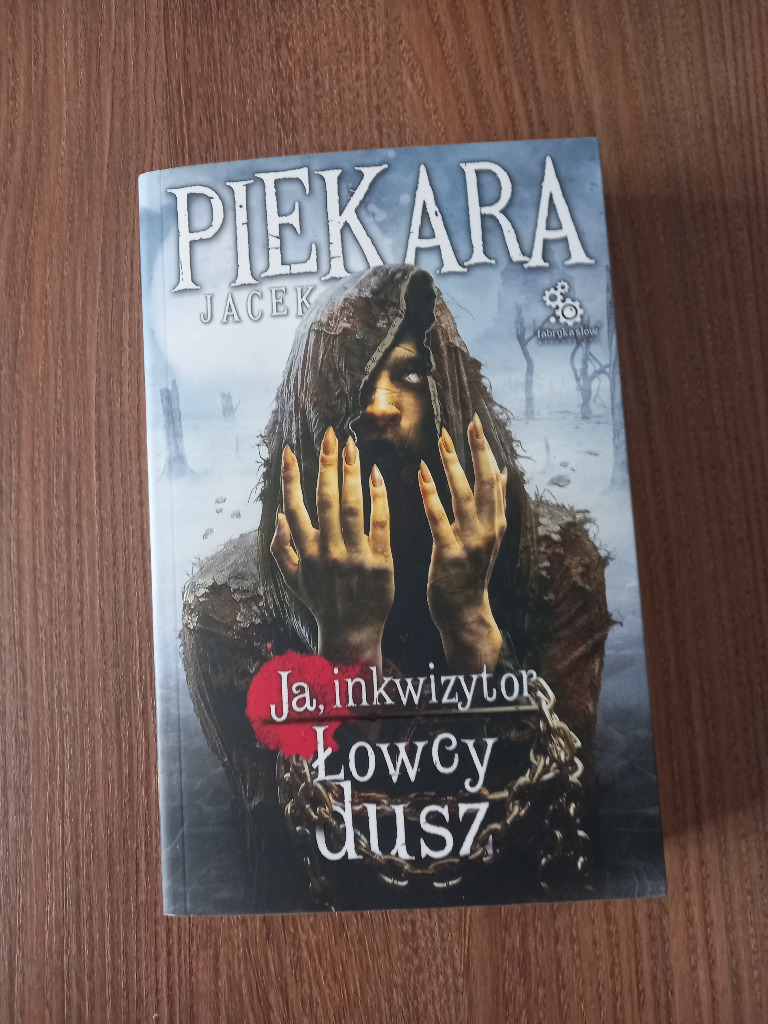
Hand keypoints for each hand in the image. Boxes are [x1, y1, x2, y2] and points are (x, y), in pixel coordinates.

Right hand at [270, 427, 394, 667]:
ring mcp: (355, 555)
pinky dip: (379, 498)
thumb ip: (281, 548)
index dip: (290, 476)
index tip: (289, 448)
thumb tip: (278, 516)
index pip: (294, 505)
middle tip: (331, 435)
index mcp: (306, 552)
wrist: (351, 634)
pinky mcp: (381, 561)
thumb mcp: (293, 579)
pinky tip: (377, 475)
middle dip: (327, 463)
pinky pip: (380, 523)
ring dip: (351, 472)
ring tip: (353, 446)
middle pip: (326, 498)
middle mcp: (328, 551)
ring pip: (352, 505)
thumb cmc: (321, 604)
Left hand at [418, 414, 507, 671]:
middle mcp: (488, 529)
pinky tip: (422, 474)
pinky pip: (441, 520)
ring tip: (443, 440)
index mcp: (495, 522)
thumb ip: (494, 504)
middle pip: (486, 482)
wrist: (465, 613)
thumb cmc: (470, 573)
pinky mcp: (450, 555)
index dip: (485, 449)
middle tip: (468, 422)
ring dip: (454, 466)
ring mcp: (471, 543)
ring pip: (465, 496)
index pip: (493, 478)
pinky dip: (432, 495)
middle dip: (477, 450)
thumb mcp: (488, 536)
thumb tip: (503, 471)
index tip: (476, 423)